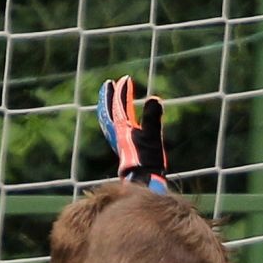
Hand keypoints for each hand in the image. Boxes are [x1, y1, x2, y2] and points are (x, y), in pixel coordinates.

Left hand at [98, 75, 167, 191]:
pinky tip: (121, 123)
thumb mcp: (152, 137)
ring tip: (111, 100)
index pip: (118, 106)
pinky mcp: (125, 151)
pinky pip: (115, 131)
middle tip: (108, 84)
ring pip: (109, 122)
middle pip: (108, 112)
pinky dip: (115, 122)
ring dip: (109, 109)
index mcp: (122, 129)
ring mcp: (120, 143)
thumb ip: (153, 118)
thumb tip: (154, 99)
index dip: (121, 91)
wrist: (144, 182)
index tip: (125, 79)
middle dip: (108, 97)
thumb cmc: (147, 162)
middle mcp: (118, 135)